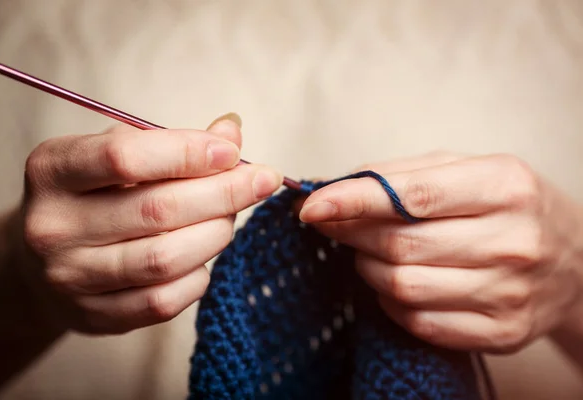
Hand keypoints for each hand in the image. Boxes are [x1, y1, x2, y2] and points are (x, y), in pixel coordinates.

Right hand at [16, 114, 282, 334]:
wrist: (44, 260)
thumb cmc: (93, 195)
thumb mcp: (116, 155)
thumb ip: (172, 143)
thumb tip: (232, 130)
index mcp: (52, 170)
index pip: (125, 158)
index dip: (189, 152)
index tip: (233, 150)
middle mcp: (52, 226)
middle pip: (157, 210)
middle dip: (224, 192)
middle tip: (262, 180)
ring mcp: (70, 278)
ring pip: (165, 259)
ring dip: (217, 233)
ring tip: (232, 215)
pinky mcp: (93, 316)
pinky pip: (163, 301)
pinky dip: (199, 275)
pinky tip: (206, 254)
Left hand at [299, 152, 582, 352]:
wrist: (573, 259)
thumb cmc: (505, 204)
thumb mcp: (465, 169)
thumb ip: (401, 174)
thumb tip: (333, 189)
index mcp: (504, 187)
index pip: (411, 197)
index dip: (353, 201)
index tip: (311, 206)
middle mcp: (513, 242)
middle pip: (400, 244)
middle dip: (350, 233)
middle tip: (331, 223)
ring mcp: (509, 293)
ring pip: (403, 286)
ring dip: (366, 267)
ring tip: (366, 251)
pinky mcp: (501, 332)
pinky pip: (419, 322)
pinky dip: (389, 302)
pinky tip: (392, 282)